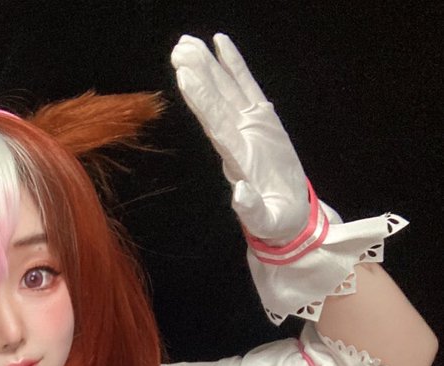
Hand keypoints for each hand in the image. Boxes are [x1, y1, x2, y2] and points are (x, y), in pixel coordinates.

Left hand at [171, 34, 309, 244]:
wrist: (288, 219)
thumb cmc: (275, 222)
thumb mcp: (265, 221)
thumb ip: (251, 210)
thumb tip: (239, 195)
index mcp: (237, 158)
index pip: (215, 123)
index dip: (201, 99)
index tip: (185, 76)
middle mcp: (239, 137)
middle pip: (215, 100)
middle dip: (198, 74)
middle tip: (179, 49)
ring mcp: (250, 125)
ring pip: (227, 88)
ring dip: (209, 65)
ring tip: (189, 42)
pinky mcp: (264, 120)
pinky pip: (247, 85)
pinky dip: (235, 64)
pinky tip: (221, 43)